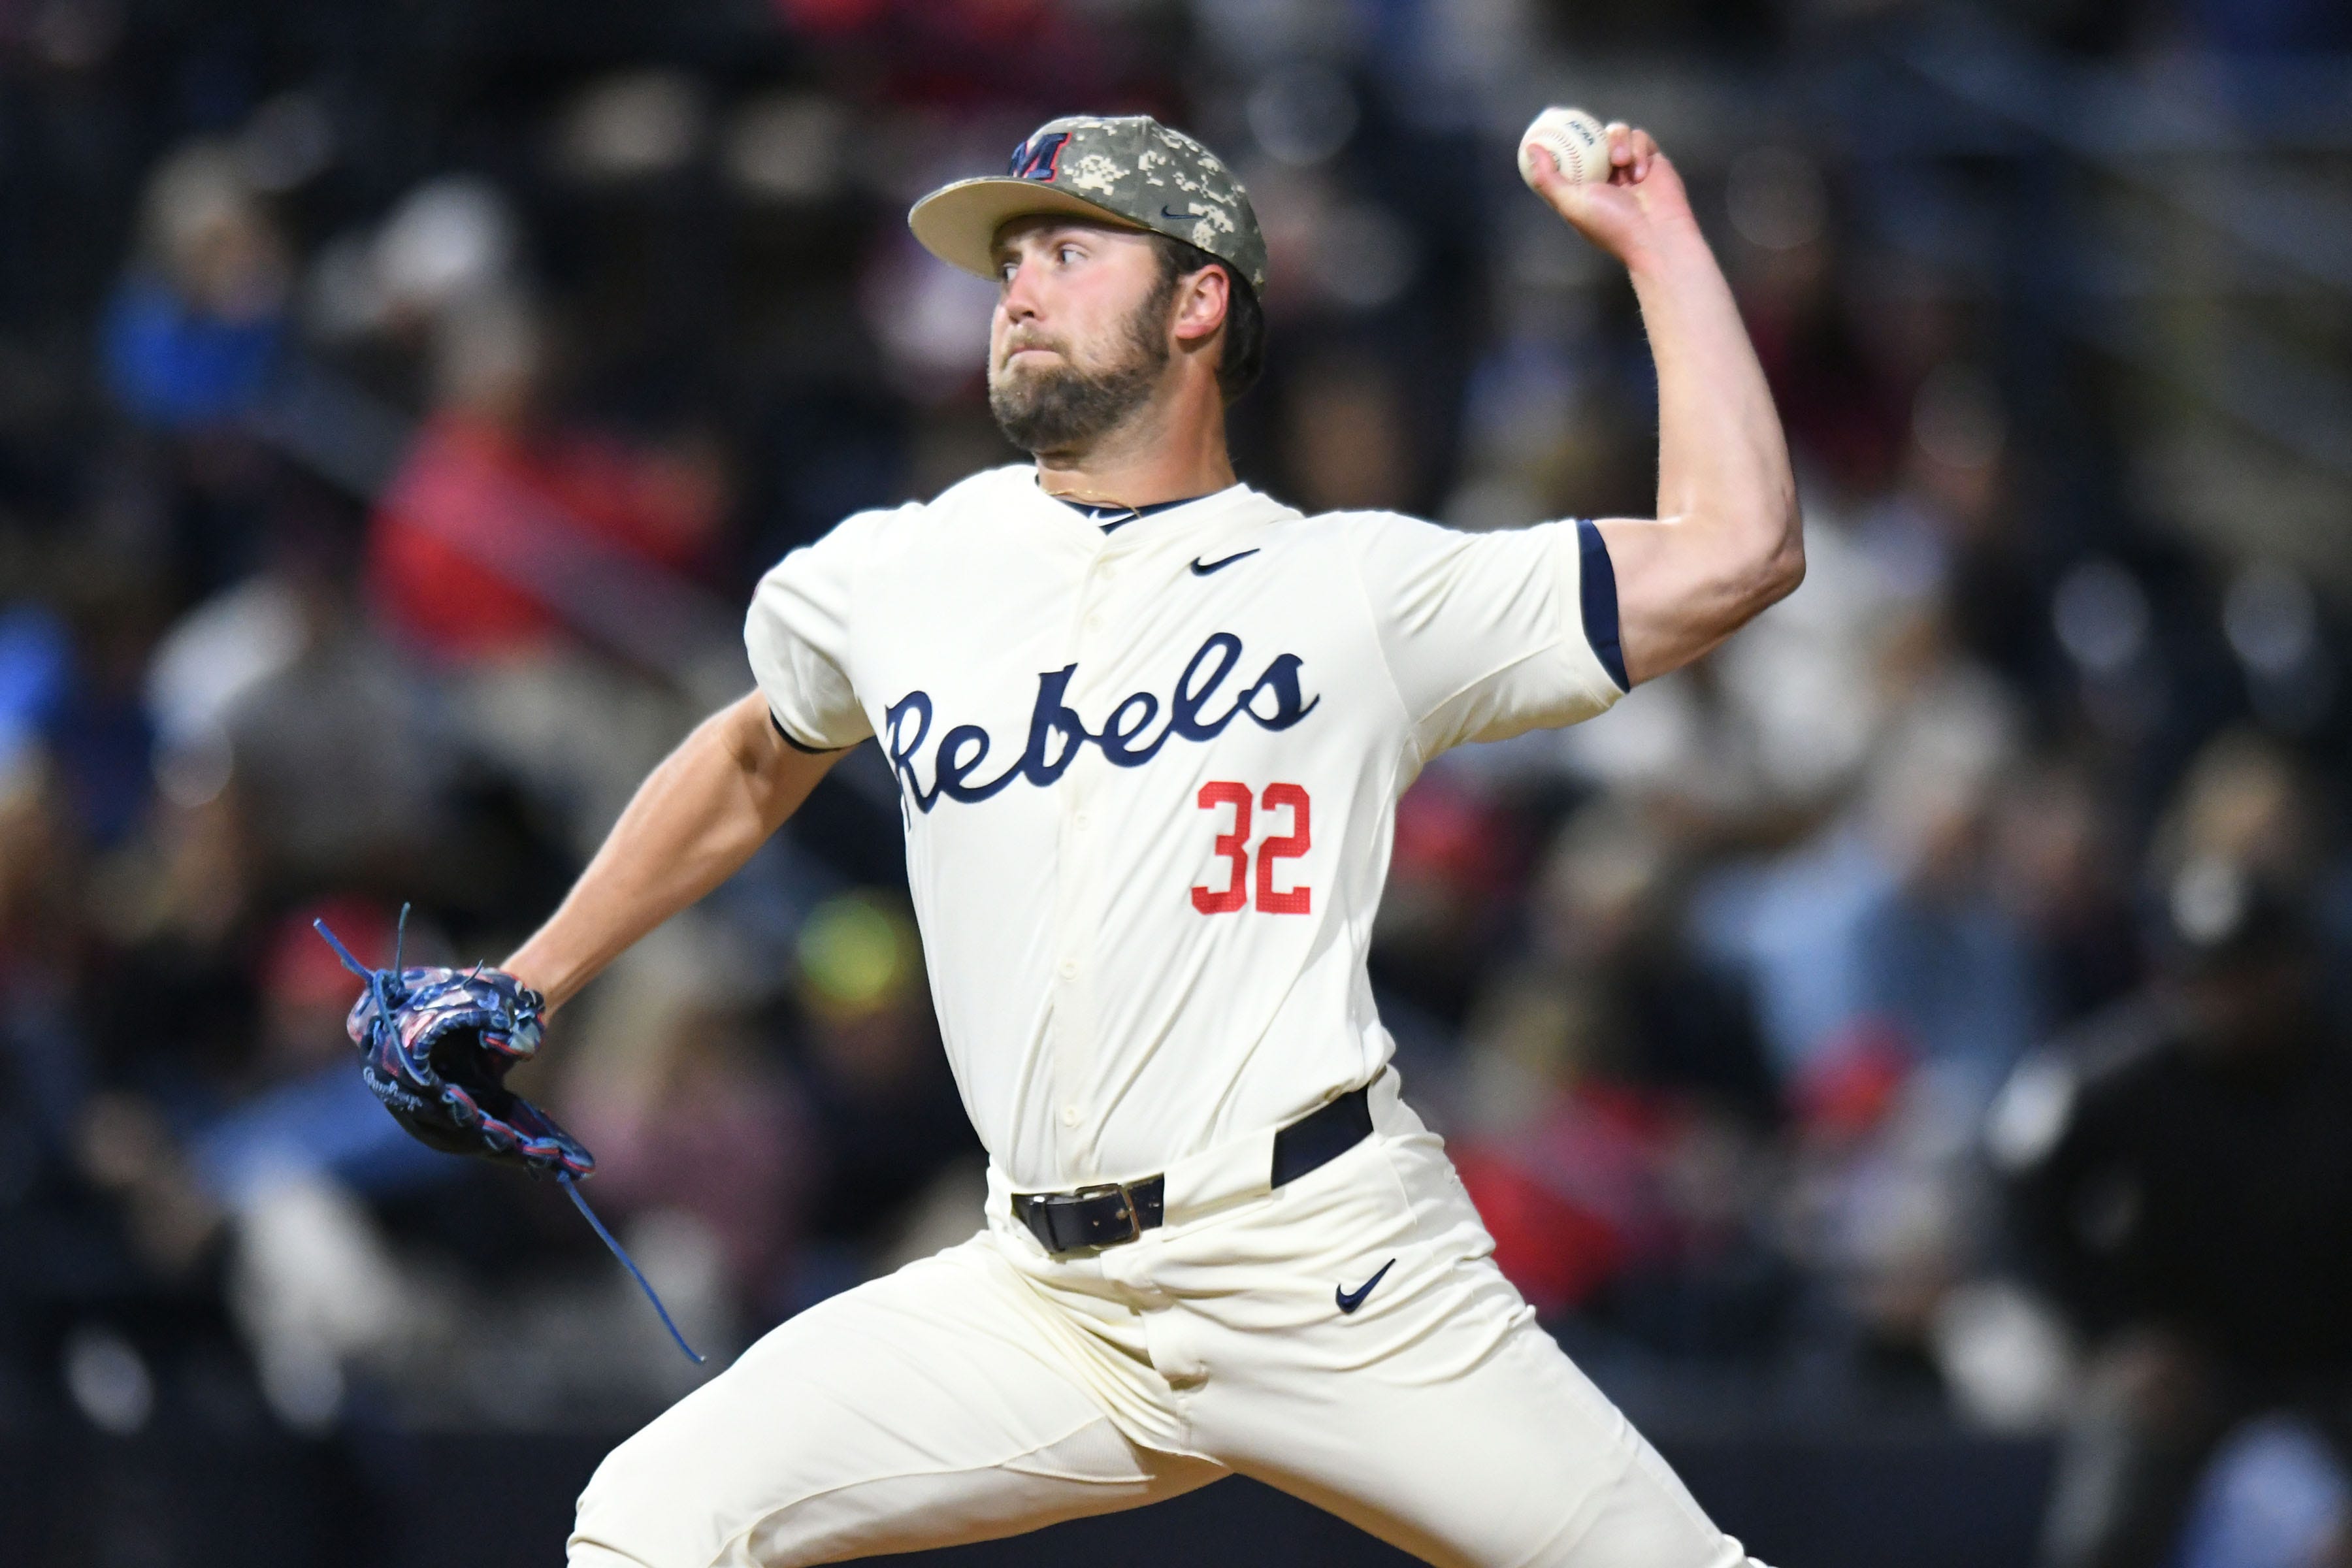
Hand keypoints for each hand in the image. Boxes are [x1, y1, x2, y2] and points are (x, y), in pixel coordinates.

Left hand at [1524, 122, 1695, 270]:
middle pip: (1592, 138)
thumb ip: (1549, 178)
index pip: (1568, 155)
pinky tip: (1640, 174)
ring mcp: (1628, 166)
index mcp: (1584, 187)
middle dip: (1583, 126)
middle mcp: (1605, 175)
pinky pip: (1641, 138)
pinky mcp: (1651, 160)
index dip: (1558, 137)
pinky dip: (1639, 151)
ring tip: (1620, 162)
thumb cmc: (1611, 224)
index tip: (1547, 117)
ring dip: (1618, 141)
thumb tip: (1531, 149)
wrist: (1656, 235)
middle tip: (1570, 115)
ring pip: (1617, 132)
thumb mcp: (1571, 204)